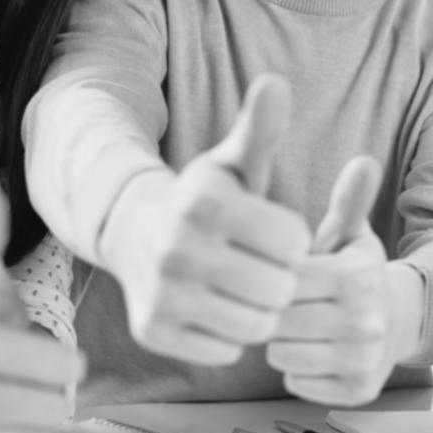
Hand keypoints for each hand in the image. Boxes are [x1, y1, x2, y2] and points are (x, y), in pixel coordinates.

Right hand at [101, 75, 311, 365]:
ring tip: (248, 288)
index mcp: (205, 205)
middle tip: (263, 266)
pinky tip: (219, 308)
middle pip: (279, 287)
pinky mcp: (154, 333)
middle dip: (281, 278)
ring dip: (261, 309)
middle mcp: (176, 250)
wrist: (137, 236)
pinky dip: (232, 335)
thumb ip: (260, 128)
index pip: (294, 241)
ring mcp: (162, 295)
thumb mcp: (234, 163)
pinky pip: (228, 350)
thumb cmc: (206, 201)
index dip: (292, 239)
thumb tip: (277, 81)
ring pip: (257, 324)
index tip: (274, 233)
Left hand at [268, 156, 413, 405]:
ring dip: (282, 342)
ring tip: (300, 328)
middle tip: (291, 306)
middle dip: (277, 312)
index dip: (278, 279)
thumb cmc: (356, 274)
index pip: (284, 281)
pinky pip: (297, 383)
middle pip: (279, 321)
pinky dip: (298, 370)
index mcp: (357, 276)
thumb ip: (348, 200)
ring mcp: (363, 360)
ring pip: (281, 355)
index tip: (288, 276)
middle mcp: (366, 320)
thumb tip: (364, 160)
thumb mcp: (350, 235)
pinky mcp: (357, 391)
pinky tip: (314, 352)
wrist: (396, 323)